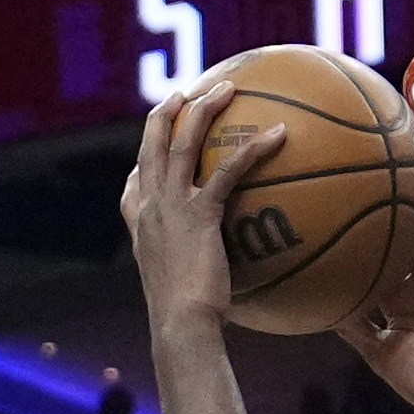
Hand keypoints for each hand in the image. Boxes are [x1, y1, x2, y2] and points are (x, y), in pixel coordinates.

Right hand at [120, 88, 287, 350]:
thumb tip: (222, 300)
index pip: (133, 185)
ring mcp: (171, 206)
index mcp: (141, 227)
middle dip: (167, 113)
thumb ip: (194, 280)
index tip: (154, 152)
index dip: (142, 163)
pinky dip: (254, 148)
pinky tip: (279, 134)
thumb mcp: (181, 298)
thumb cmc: (185, 323)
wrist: (181, 325)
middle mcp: (150, 208)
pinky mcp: (199, 213)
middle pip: (151, 145)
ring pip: (183, 142)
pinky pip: (228, 170)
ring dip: (205, 109)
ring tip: (227, 88)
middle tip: (184, 94)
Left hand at [343, 156, 413, 413]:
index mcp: (396, 292)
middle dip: (392, 199)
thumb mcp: (376, 351)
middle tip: (371, 162)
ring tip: (408, 154)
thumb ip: (351, 327)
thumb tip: (315, 304)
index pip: (378, 252)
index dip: (363, 228)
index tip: (341, 202)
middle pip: (405, 228)